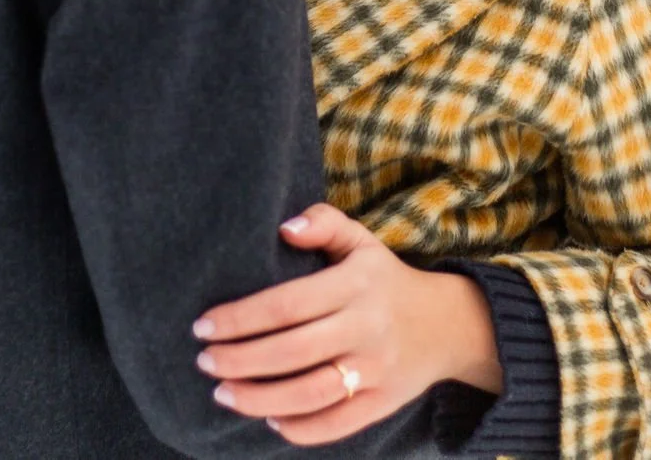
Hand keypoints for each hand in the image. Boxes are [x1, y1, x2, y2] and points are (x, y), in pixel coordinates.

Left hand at [191, 204, 501, 445]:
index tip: (202, 326)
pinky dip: (299, 428)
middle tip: (205, 362)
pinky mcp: (384, 403)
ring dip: (258, 399)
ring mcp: (376, 370)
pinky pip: (336, 424)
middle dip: (238, 360)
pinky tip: (269, 418)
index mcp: (355, 284)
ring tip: (223, 394)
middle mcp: (366, 328)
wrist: (448, 325)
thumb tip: (284, 228)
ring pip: (309, 393)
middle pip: (291, 352)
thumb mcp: (360, 241)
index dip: (239, 318)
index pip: (286, 304)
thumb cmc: (385, 279)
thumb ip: (323, 223)